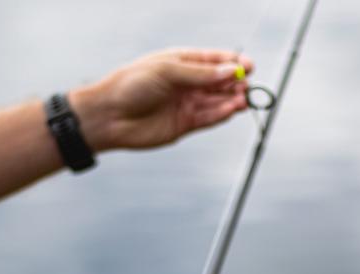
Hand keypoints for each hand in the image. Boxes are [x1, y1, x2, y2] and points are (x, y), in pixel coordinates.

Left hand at [69, 48, 253, 150]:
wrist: (110, 116)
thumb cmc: (132, 85)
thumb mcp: (168, 71)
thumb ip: (199, 74)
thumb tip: (230, 72)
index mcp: (181, 62)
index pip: (214, 61)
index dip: (232, 63)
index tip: (249, 65)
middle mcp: (186, 83)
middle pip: (219, 81)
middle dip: (236, 82)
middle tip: (248, 84)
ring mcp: (186, 105)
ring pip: (216, 101)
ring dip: (232, 99)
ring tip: (245, 98)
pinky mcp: (184, 125)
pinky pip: (208, 118)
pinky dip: (222, 114)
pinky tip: (233, 109)